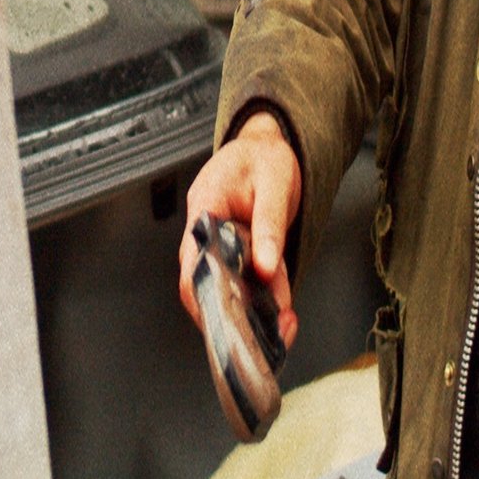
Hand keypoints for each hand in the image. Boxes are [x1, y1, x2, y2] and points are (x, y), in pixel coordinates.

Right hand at [177, 109, 302, 353]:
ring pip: (230, 290)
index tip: (226, 319)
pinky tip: (285, 311)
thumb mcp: (274, 183)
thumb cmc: (265, 157)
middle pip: (206, 284)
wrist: (269, 146)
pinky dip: (267, 300)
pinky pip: (249, 284)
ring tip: (284, 325)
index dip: (203, 294)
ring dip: (256, 312)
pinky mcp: (240, 256)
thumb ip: (269, 224)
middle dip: (235, 315)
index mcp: (206, 208)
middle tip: (267, 332)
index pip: (192, 259)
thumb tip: (265, 266)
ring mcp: (222, 246)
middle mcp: (207, 232)